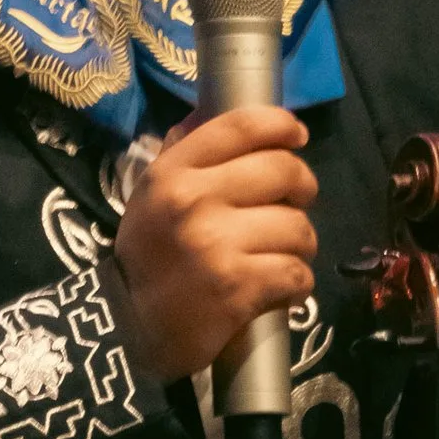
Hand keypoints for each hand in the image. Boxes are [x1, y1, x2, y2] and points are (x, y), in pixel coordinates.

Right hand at [103, 104, 316, 386]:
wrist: (136, 329)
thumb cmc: (152, 257)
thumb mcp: (152, 196)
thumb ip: (183, 153)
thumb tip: (212, 109)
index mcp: (172, 173)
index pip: (241, 125)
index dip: (281, 124)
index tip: (296, 136)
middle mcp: (193, 200)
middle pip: (284, 170)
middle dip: (303, 188)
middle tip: (294, 205)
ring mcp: (216, 244)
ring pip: (298, 226)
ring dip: (301, 244)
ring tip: (282, 255)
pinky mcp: (237, 287)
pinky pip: (297, 272)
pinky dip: (298, 283)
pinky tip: (281, 288)